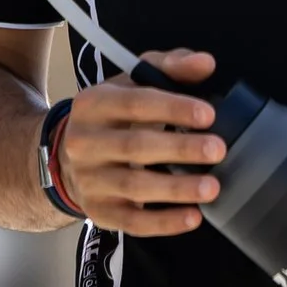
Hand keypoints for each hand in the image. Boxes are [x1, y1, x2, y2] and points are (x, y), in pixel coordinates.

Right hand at [56, 49, 223, 235]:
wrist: (68, 158)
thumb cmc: (114, 116)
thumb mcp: (133, 83)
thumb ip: (171, 67)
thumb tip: (205, 63)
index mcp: (94, 104)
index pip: (135, 103)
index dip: (172, 109)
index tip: (208, 115)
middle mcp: (84, 142)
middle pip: (135, 146)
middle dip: (180, 149)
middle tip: (218, 150)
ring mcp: (89, 180)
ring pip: (135, 186)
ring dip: (176, 188)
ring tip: (211, 187)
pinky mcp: (99, 211)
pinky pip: (133, 222)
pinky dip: (164, 223)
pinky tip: (192, 216)